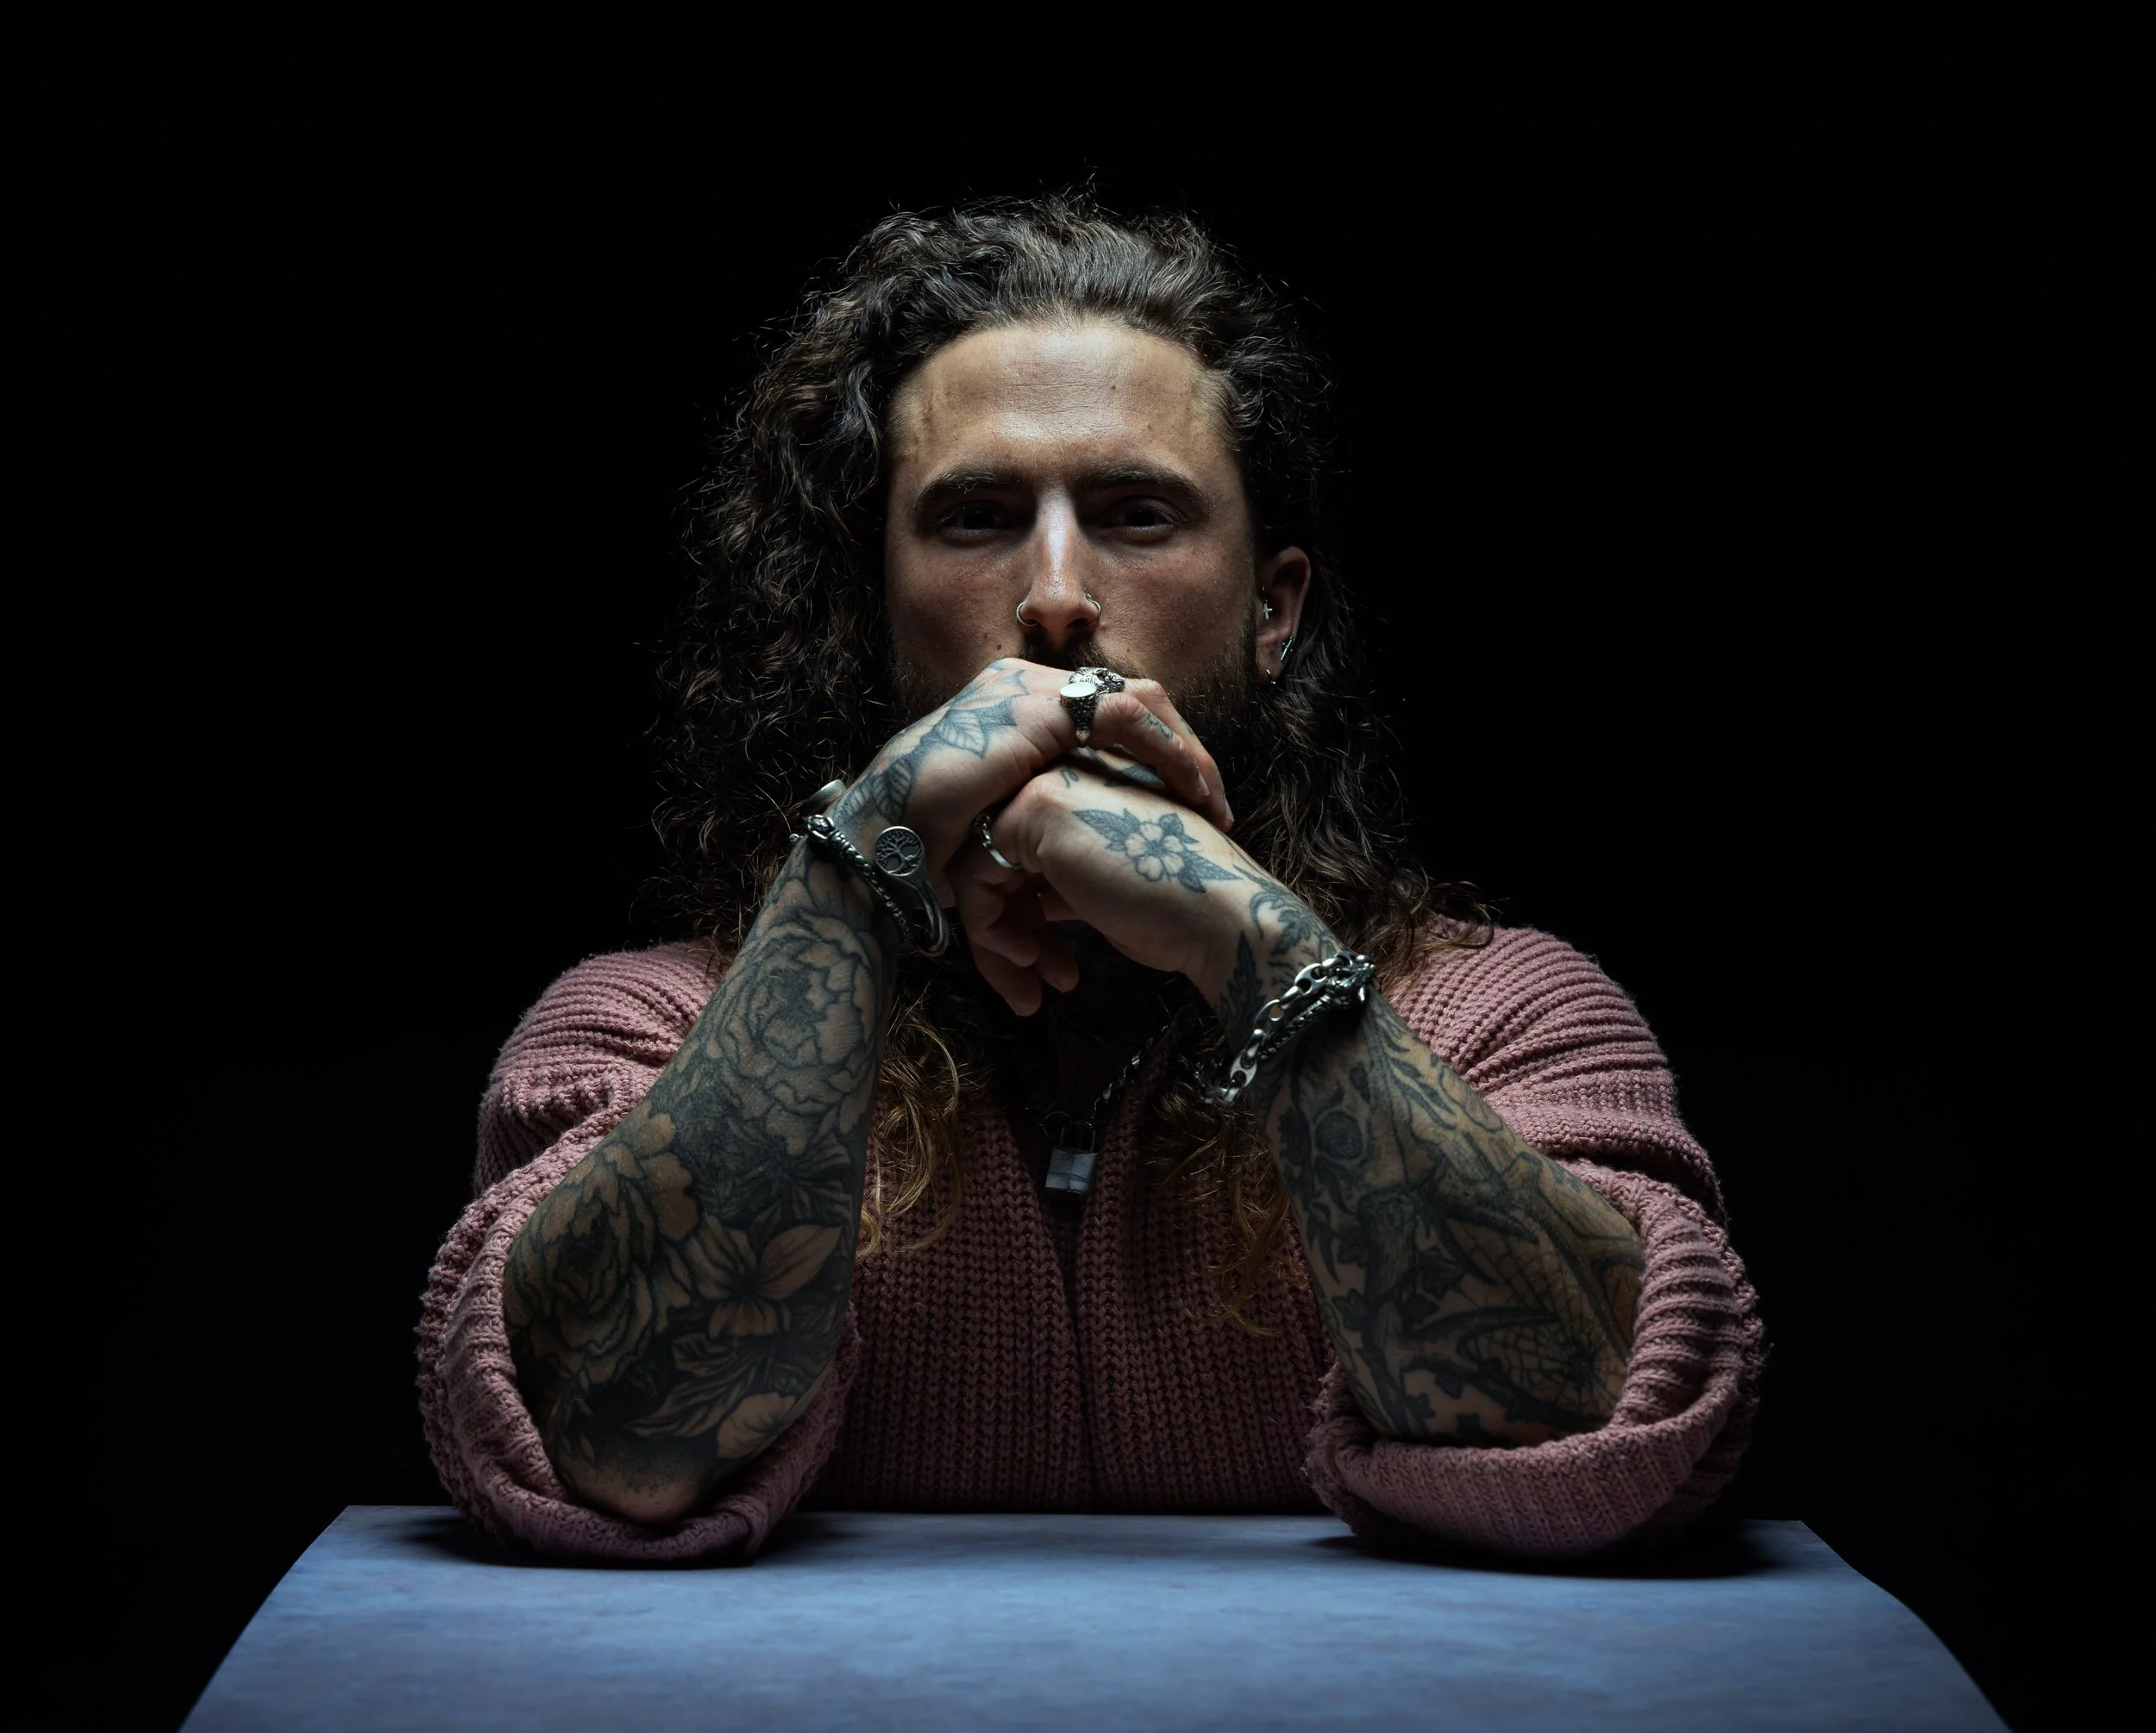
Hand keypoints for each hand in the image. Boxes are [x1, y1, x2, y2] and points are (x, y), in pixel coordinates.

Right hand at [829, 660, 1230, 897]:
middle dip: (1183, 751)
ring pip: (1140, 703)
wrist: (888, 832)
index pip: (1110, 714)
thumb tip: (1083, 848)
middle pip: (1135, 701)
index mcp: (1019, 705)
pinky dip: (1166, 750)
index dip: (1159, 754)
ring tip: (1213, 801)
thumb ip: (1042, 811)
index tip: (1195, 805)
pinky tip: (1190, 791)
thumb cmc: (931, 838)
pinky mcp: (1038, 708)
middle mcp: (1027, 684)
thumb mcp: (1000, 818)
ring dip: (1185, 751)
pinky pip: (1127, 717)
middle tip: (1218, 803)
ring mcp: (1032, 689)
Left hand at [951, 751, 1270, 1014]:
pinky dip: (992, 930)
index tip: (1040, 959)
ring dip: (996, 939)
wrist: (1221, 913)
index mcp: (1082, 794)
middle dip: (1004, 931)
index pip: (1018, 851)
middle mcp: (1061, 778)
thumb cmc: (1179, 909)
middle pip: (993, 859)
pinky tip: (1031, 961)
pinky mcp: (1035, 811)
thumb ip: (1061, 885)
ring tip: (1027, 989)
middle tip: (1028, 982)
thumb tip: (1021, 906)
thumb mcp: (1105, 891)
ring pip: (976, 868)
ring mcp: (1047, 787)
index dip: (1020, 911)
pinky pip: (975, 877)